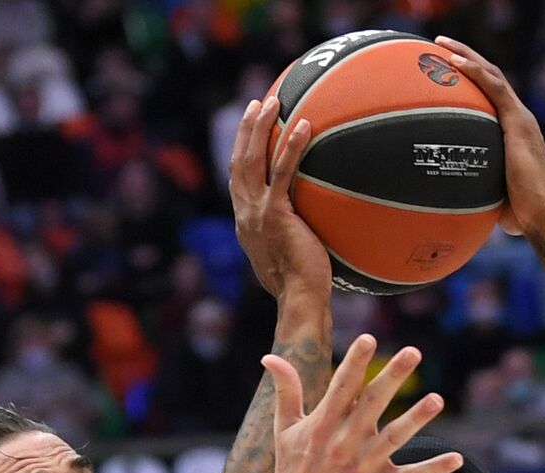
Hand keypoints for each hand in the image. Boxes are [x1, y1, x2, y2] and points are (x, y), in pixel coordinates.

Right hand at [229, 96, 331, 299]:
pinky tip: (303, 126)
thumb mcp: (288, 255)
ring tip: (272, 103)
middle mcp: (245, 214)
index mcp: (245, 223)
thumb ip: (288, 236)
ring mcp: (257, 213)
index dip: (241, 153)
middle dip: (245, 130)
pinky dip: (291, 146)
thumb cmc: (301, 285)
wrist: (299, 299)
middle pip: (239, 162)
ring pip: (252, 160)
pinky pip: (282, 172)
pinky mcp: (275, 214)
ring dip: (260, 128)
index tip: (248, 132)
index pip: (238, 181)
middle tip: (256, 105)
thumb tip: (306, 228)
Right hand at [262, 334, 460, 472]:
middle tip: (413, 352)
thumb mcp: (285, 429)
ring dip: (417, 419)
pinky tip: (457, 458)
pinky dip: (433, 469)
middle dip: (392, 377)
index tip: (369, 338)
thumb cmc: (292, 468)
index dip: (356, 362)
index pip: (342, 387)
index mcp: (323, 425)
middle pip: (373, 404)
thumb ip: (287, 391)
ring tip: (437, 400)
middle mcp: (344, 443)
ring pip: (394, 438)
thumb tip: (269, 357)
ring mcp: (363, 467)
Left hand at [436, 36, 544, 236]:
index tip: (452, 69)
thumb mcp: (495, 196)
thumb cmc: (522, 215)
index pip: (495, 97)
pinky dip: (474, 72)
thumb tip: (460, 205)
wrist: (544, 215)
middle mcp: (520, 119)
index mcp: (517, 133)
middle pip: (492, 78)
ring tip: (441, 44)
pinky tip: (454, 62)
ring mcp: (520, 118)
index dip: (476, 80)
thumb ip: (481, 191)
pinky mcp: (518, 122)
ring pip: (492, 75)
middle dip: (467, 58)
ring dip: (466, 55)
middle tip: (442, 47)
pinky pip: (494, 88)